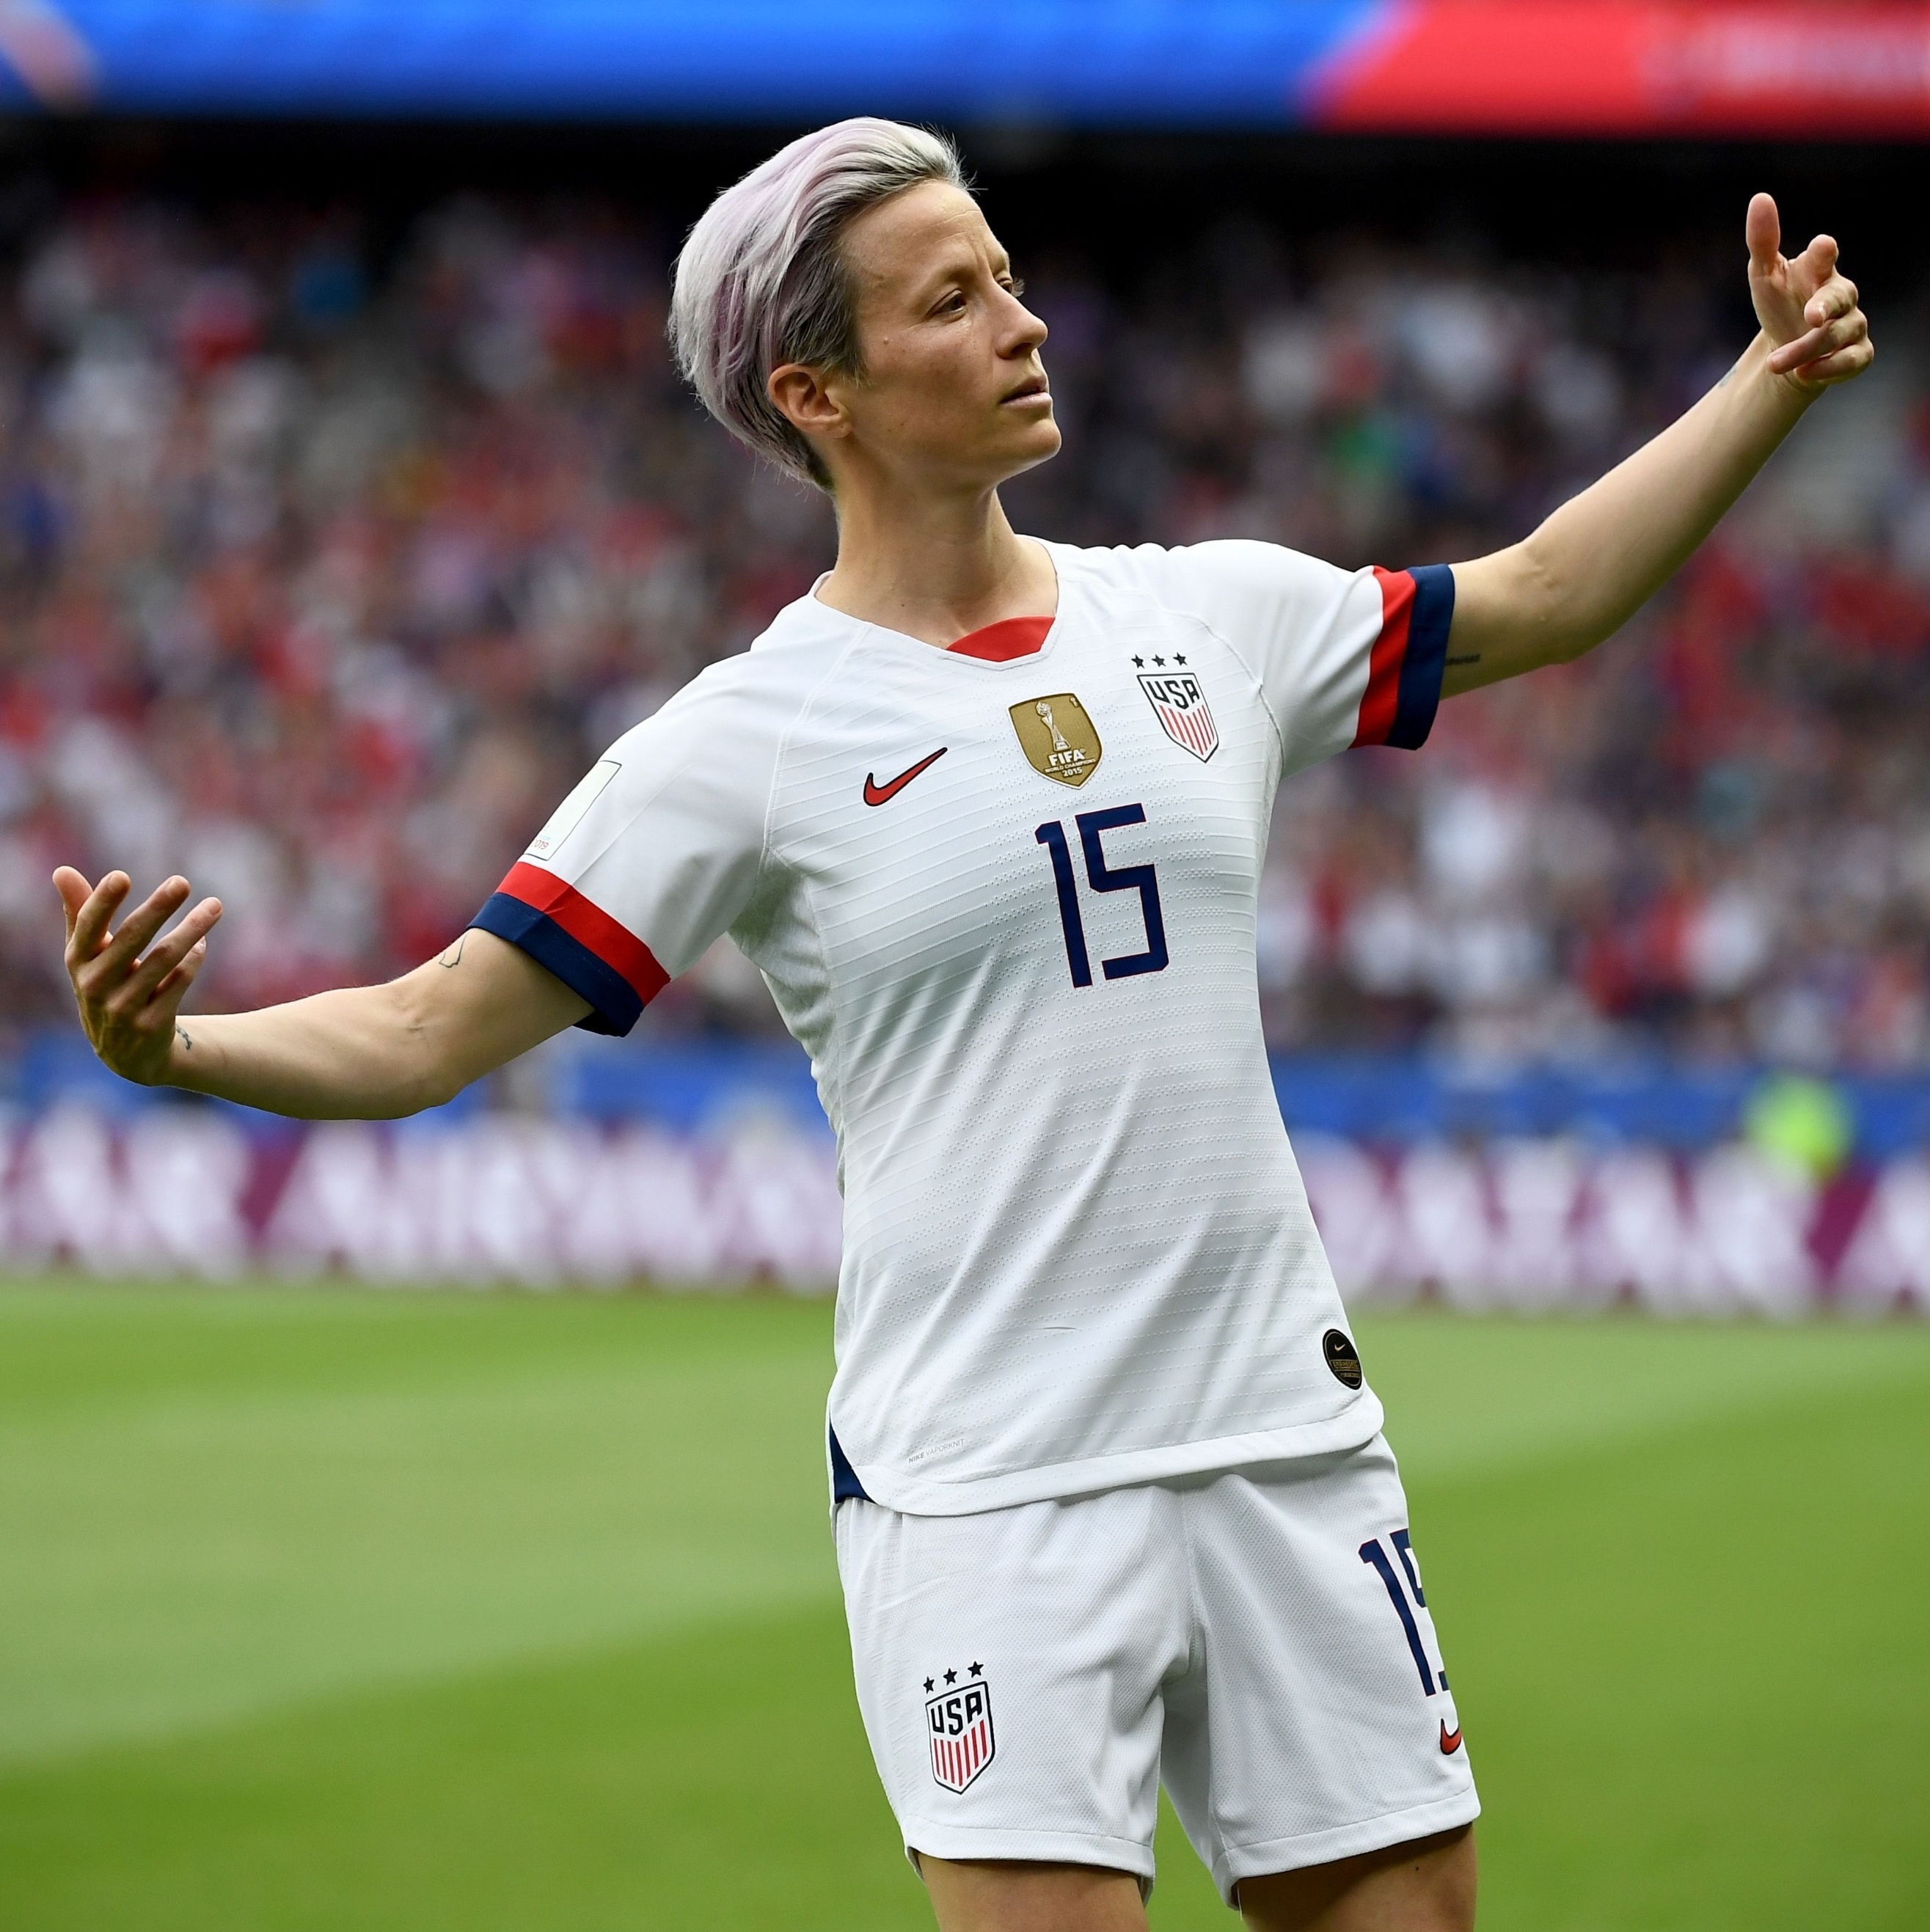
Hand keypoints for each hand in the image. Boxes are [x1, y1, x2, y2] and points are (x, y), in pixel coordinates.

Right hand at [54, 868, 223, 1085]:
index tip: (121, 876)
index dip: (102, 902)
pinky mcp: (151, 1025)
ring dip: (191, 930)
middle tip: (181, 882)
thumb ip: (80, 913)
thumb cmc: (105, 985)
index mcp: (78, 962)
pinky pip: (179, 983)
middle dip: (157, 908)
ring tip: (215, 906)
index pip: (88, 927)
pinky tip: (202, 942)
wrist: (124, 1052)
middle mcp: (95, 985)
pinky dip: (194, 959)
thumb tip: (61, 870)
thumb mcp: (88, 955)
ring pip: (164, 960)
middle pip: (131, 939)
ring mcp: (123, 1007)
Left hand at [1746, 192, 1872, 392]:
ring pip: (1837, 335)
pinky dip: (1830, 370)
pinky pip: (1852, 361)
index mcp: (1819, 271)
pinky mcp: (1857, 354)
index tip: (1822, 247)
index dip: (1824, 253)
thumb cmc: (1779, 304)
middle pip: (1838, 297)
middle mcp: (1841, 295)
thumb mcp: (1764, 276)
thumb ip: (1763, 242)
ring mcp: (1852, 324)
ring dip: (1806, 349)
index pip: (1825, 256)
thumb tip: (1760, 198)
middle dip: (1826, 305)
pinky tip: (1805, 375)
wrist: (1786, 350)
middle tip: (1812, 316)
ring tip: (1775, 364)